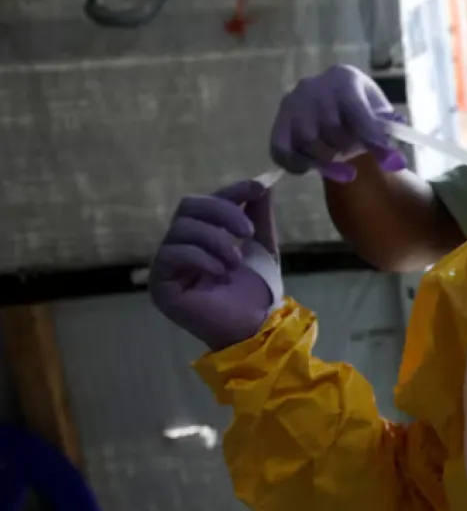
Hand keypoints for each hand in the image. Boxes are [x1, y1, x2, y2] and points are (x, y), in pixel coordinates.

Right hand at [149, 181, 280, 349]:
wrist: (255, 326)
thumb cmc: (257, 289)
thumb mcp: (262, 245)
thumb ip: (258, 215)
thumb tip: (262, 184)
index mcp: (200, 234)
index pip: (206, 201)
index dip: (230, 191)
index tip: (257, 187)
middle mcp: (178, 244)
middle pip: (188, 207)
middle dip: (222, 212)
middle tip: (246, 231)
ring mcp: (166, 264)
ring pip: (182, 228)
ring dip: (217, 241)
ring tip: (236, 262)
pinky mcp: (159, 284)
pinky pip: (172, 254)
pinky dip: (202, 258)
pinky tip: (221, 273)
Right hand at [271, 65, 403, 181]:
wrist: (334, 104)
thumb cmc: (362, 109)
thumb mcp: (379, 113)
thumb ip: (385, 132)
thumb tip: (392, 160)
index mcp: (343, 77)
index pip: (358, 113)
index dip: (373, 140)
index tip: (388, 161)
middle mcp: (312, 85)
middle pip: (330, 129)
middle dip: (346, 148)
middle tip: (353, 154)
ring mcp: (291, 102)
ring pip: (307, 141)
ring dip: (325, 158)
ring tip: (337, 158)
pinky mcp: (277, 122)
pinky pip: (282, 151)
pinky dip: (297, 165)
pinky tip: (309, 169)